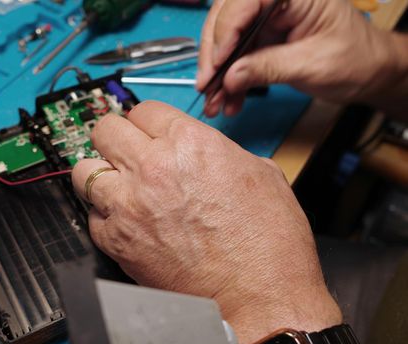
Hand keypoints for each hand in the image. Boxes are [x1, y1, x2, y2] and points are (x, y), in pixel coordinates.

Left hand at [71, 101, 341, 343]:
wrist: (260, 296)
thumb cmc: (267, 242)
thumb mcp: (260, 173)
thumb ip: (219, 151)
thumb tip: (202, 151)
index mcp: (190, 143)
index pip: (145, 110)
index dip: (149, 122)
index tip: (149, 133)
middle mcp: (153, 168)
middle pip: (106, 130)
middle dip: (116, 138)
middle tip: (127, 152)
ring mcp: (129, 205)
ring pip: (85, 170)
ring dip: (100, 175)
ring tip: (118, 186)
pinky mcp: (117, 242)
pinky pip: (91, 216)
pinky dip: (104, 216)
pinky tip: (126, 223)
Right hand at [197, 0, 407, 117]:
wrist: (368, 72)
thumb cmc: (355, 57)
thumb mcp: (312, 63)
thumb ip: (269, 67)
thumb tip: (230, 76)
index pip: (247, 1)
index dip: (226, 31)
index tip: (217, 64)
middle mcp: (275, 1)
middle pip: (228, 18)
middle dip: (214, 55)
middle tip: (207, 85)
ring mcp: (267, 20)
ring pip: (227, 42)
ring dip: (218, 74)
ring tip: (215, 103)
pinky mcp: (263, 40)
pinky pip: (238, 58)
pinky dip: (231, 82)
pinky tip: (229, 101)